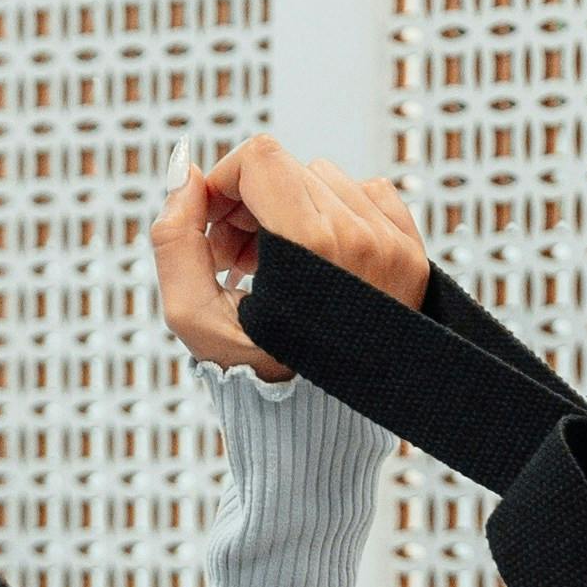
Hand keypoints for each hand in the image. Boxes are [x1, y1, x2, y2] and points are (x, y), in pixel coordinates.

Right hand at [152, 135, 426, 377]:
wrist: (322, 426)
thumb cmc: (254, 377)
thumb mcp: (192, 316)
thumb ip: (174, 239)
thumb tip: (186, 171)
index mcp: (312, 249)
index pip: (262, 160)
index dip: (223, 183)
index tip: (213, 226)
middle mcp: (362, 239)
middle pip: (289, 170)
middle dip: (251, 205)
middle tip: (236, 260)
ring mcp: (394, 246)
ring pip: (326, 178)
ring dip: (291, 211)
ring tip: (274, 268)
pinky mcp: (412, 254)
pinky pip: (369, 193)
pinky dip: (335, 216)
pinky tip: (316, 262)